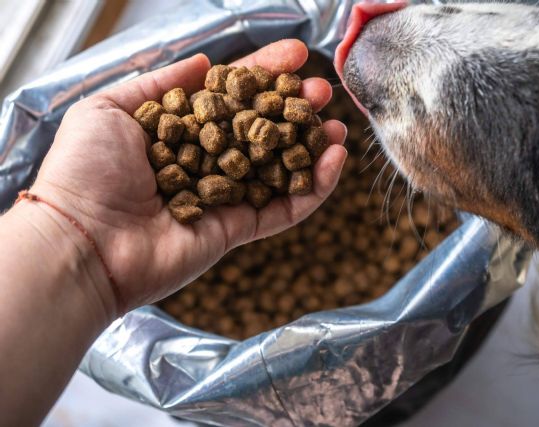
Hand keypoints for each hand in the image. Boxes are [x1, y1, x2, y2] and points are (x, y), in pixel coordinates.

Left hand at [31, 39, 347, 314]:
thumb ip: (162, 82)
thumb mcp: (111, 107)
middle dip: (293, 108)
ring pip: (279, 170)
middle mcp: (204, 162)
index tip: (295, 55)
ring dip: (311, 147)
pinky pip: (283, 209)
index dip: (263, 75)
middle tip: (322, 90)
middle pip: (260, 131)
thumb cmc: (84, 172)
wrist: (80, 242)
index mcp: (178, 130)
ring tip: (338, 126)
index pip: (231, 96)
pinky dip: (313, 188)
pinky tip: (333, 160)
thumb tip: (204, 61)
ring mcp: (223, 197)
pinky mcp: (236, 230)